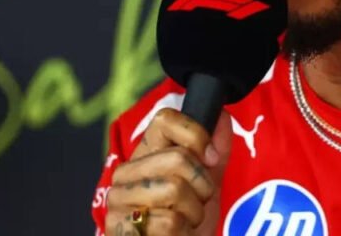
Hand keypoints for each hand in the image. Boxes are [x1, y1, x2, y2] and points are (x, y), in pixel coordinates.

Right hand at [105, 108, 231, 234]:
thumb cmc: (187, 223)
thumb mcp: (206, 183)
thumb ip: (216, 150)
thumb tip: (221, 115)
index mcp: (144, 154)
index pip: (165, 119)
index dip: (197, 136)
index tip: (210, 159)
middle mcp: (126, 172)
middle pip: (178, 157)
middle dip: (202, 186)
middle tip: (196, 203)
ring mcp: (118, 199)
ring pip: (175, 189)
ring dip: (194, 212)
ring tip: (185, 222)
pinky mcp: (118, 227)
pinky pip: (169, 222)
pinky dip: (182, 233)